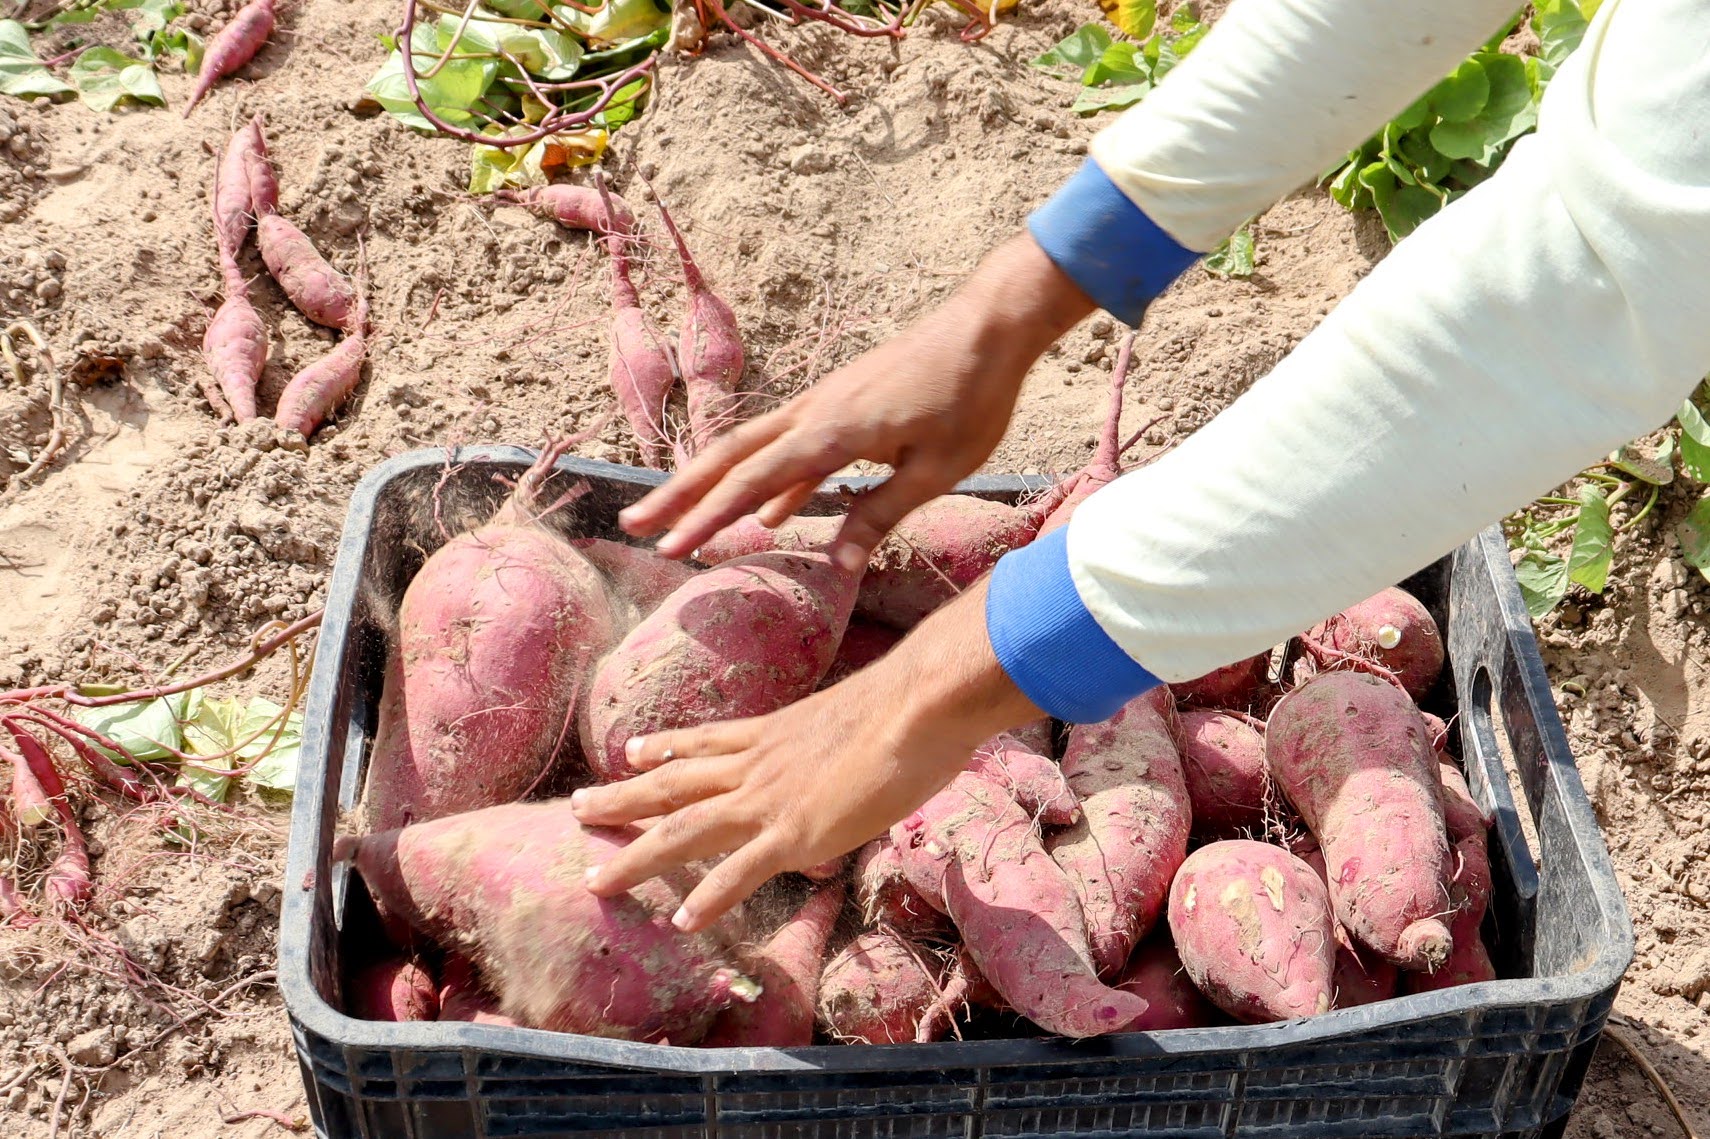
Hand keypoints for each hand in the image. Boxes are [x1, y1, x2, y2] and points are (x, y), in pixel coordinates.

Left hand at [570, 579, 1044, 930]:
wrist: (919, 703)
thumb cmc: (908, 703)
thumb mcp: (858, 717)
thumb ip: (841, 741)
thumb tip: (850, 755)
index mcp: (775, 732)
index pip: (708, 740)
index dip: (666, 747)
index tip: (630, 751)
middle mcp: (759, 763)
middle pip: (674, 783)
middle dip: (623, 798)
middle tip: (578, 807)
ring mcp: (771, 798)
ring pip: (685, 828)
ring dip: (637, 854)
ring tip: (599, 880)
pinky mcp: (795, 831)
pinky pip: (739, 870)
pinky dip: (709, 897)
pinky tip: (684, 921)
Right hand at [619, 234, 1093, 568]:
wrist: (990, 325)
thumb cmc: (972, 397)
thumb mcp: (935, 469)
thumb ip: (880, 514)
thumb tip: (837, 566)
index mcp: (831, 431)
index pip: (753, 483)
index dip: (707, 519)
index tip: (669, 548)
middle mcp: (814, 412)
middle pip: (730, 456)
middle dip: (680, 494)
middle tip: (634, 525)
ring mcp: (824, 404)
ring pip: (751, 446)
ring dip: (711, 482)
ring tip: (677, 517)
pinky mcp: (842, 404)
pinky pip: (789, 444)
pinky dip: (766, 477)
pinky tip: (764, 513)